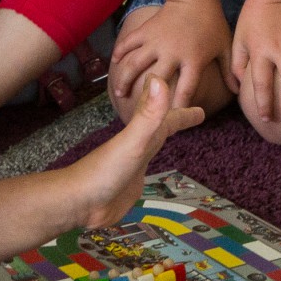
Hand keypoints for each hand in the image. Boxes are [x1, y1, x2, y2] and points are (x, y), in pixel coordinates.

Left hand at [61, 74, 204, 230]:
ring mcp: (131, 166)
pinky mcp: (128, 186)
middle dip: (176, 120)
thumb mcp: (132, 142)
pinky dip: (151, 161)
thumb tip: (159, 78)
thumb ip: (147, 115)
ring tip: (171, 134)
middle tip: (196, 116)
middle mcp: (137, 147)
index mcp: (140, 136)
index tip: (201, 110)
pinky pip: (144, 168)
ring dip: (162, 137)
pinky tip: (148, 167)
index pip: (167, 119)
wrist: (78, 202)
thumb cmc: (105, 172)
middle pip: (160, 128)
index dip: (184, 114)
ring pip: (151, 145)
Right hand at [110, 0, 228, 111]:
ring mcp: (156, 41)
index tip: (169, 122)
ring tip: (119, 93)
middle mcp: (172, 52)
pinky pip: (128, 43)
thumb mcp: (224, 48)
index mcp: (193, 60)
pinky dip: (119, 53)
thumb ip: (230, 71)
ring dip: (124, 79)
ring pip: (134, 63)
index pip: (185, 89)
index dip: (177, 108)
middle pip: (154, 80)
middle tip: (136, 112)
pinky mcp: (146, 30)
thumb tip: (239, 92)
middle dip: (144, 98)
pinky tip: (113, 64)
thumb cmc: (212, 24)